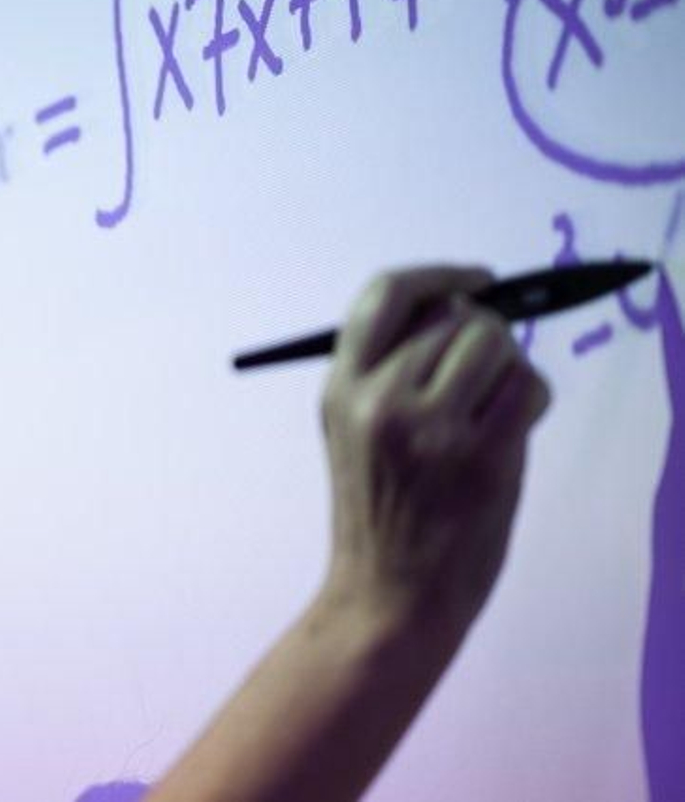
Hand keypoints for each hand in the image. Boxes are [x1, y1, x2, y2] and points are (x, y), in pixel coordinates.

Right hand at [318, 266, 551, 638]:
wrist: (386, 597)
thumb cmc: (378, 513)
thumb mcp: (352, 430)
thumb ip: (389, 370)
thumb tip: (461, 310)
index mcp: (341, 388)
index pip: (385, 295)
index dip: (438, 276)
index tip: (474, 281)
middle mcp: (378, 398)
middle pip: (456, 317)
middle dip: (482, 336)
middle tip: (482, 379)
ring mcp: (429, 428)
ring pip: (495, 343)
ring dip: (509, 366)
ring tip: (494, 409)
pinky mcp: (478, 457)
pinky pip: (528, 387)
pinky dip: (532, 398)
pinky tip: (512, 429)